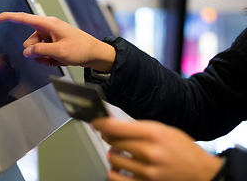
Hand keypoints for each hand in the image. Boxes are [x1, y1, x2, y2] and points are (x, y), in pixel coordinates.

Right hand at [0, 12, 115, 72]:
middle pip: (28, 42)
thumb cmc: (81, 49)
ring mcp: (50, 37)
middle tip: (51, 57)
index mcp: (48, 24)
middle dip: (35, 53)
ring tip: (58, 59)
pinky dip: (48, 59)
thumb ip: (39, 51)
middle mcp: (47, 28)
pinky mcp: (53, 44)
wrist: (95, 54)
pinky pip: (42, 53)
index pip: (23, 18)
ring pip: (35, 50)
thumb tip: (26, 53)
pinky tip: (59, 60)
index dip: (7, 17)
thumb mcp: (59, 52)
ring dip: (43, 58)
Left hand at [92, 118, 221, 180]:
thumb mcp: (164, 130)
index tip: (96, 122)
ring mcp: (147, 172)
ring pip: (113, 159)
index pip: (116, 127)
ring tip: (119, 153)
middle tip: (110, 136)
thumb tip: (113, 125)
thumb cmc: (182, 149)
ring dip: (113, 154)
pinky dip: (114, 172)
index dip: (101, 123)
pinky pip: (116, 178)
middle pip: (112, 142)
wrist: (201, 173)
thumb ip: (139, 128)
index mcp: (154, 134)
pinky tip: (119, 168)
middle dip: (108, 137)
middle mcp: (149, 152)